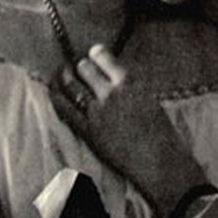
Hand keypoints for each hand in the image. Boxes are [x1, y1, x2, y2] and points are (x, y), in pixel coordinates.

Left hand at [50, 44, 207, 215]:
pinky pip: (65, 109)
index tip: (93, 54)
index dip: (96, 54)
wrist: (162, 163)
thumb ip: (131, 88)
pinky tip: (54, 92)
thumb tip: (114, 81)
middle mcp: (112, 92)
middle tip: (77, 68)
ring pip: (72, 85)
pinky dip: (57, 97)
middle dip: (81, 67)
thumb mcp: (150, 100)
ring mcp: (97, 111)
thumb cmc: (164, 134)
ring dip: (66, 77)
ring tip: (62, 75)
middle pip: (85, 68)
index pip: (104, 57)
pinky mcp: (88, 130)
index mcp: (131, 82)